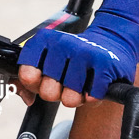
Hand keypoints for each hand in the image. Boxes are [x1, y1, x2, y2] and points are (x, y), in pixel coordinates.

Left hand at [16, 11, 138, 107]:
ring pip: (70, 97)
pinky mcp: (104, 64)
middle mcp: (63, 43)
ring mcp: (84, 52)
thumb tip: (26, 98)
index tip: (40, 80)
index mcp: (44, 39)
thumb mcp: (48, 62)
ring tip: (79, 85)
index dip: (34, 85)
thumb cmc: (73, 58)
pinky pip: (91, 97)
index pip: (27, 74)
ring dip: (75, 97)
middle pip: (48, 90)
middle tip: (63, 84)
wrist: (111, 42)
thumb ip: (28, 80)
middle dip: (56, 94)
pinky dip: (92, 97)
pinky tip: (93, 84)